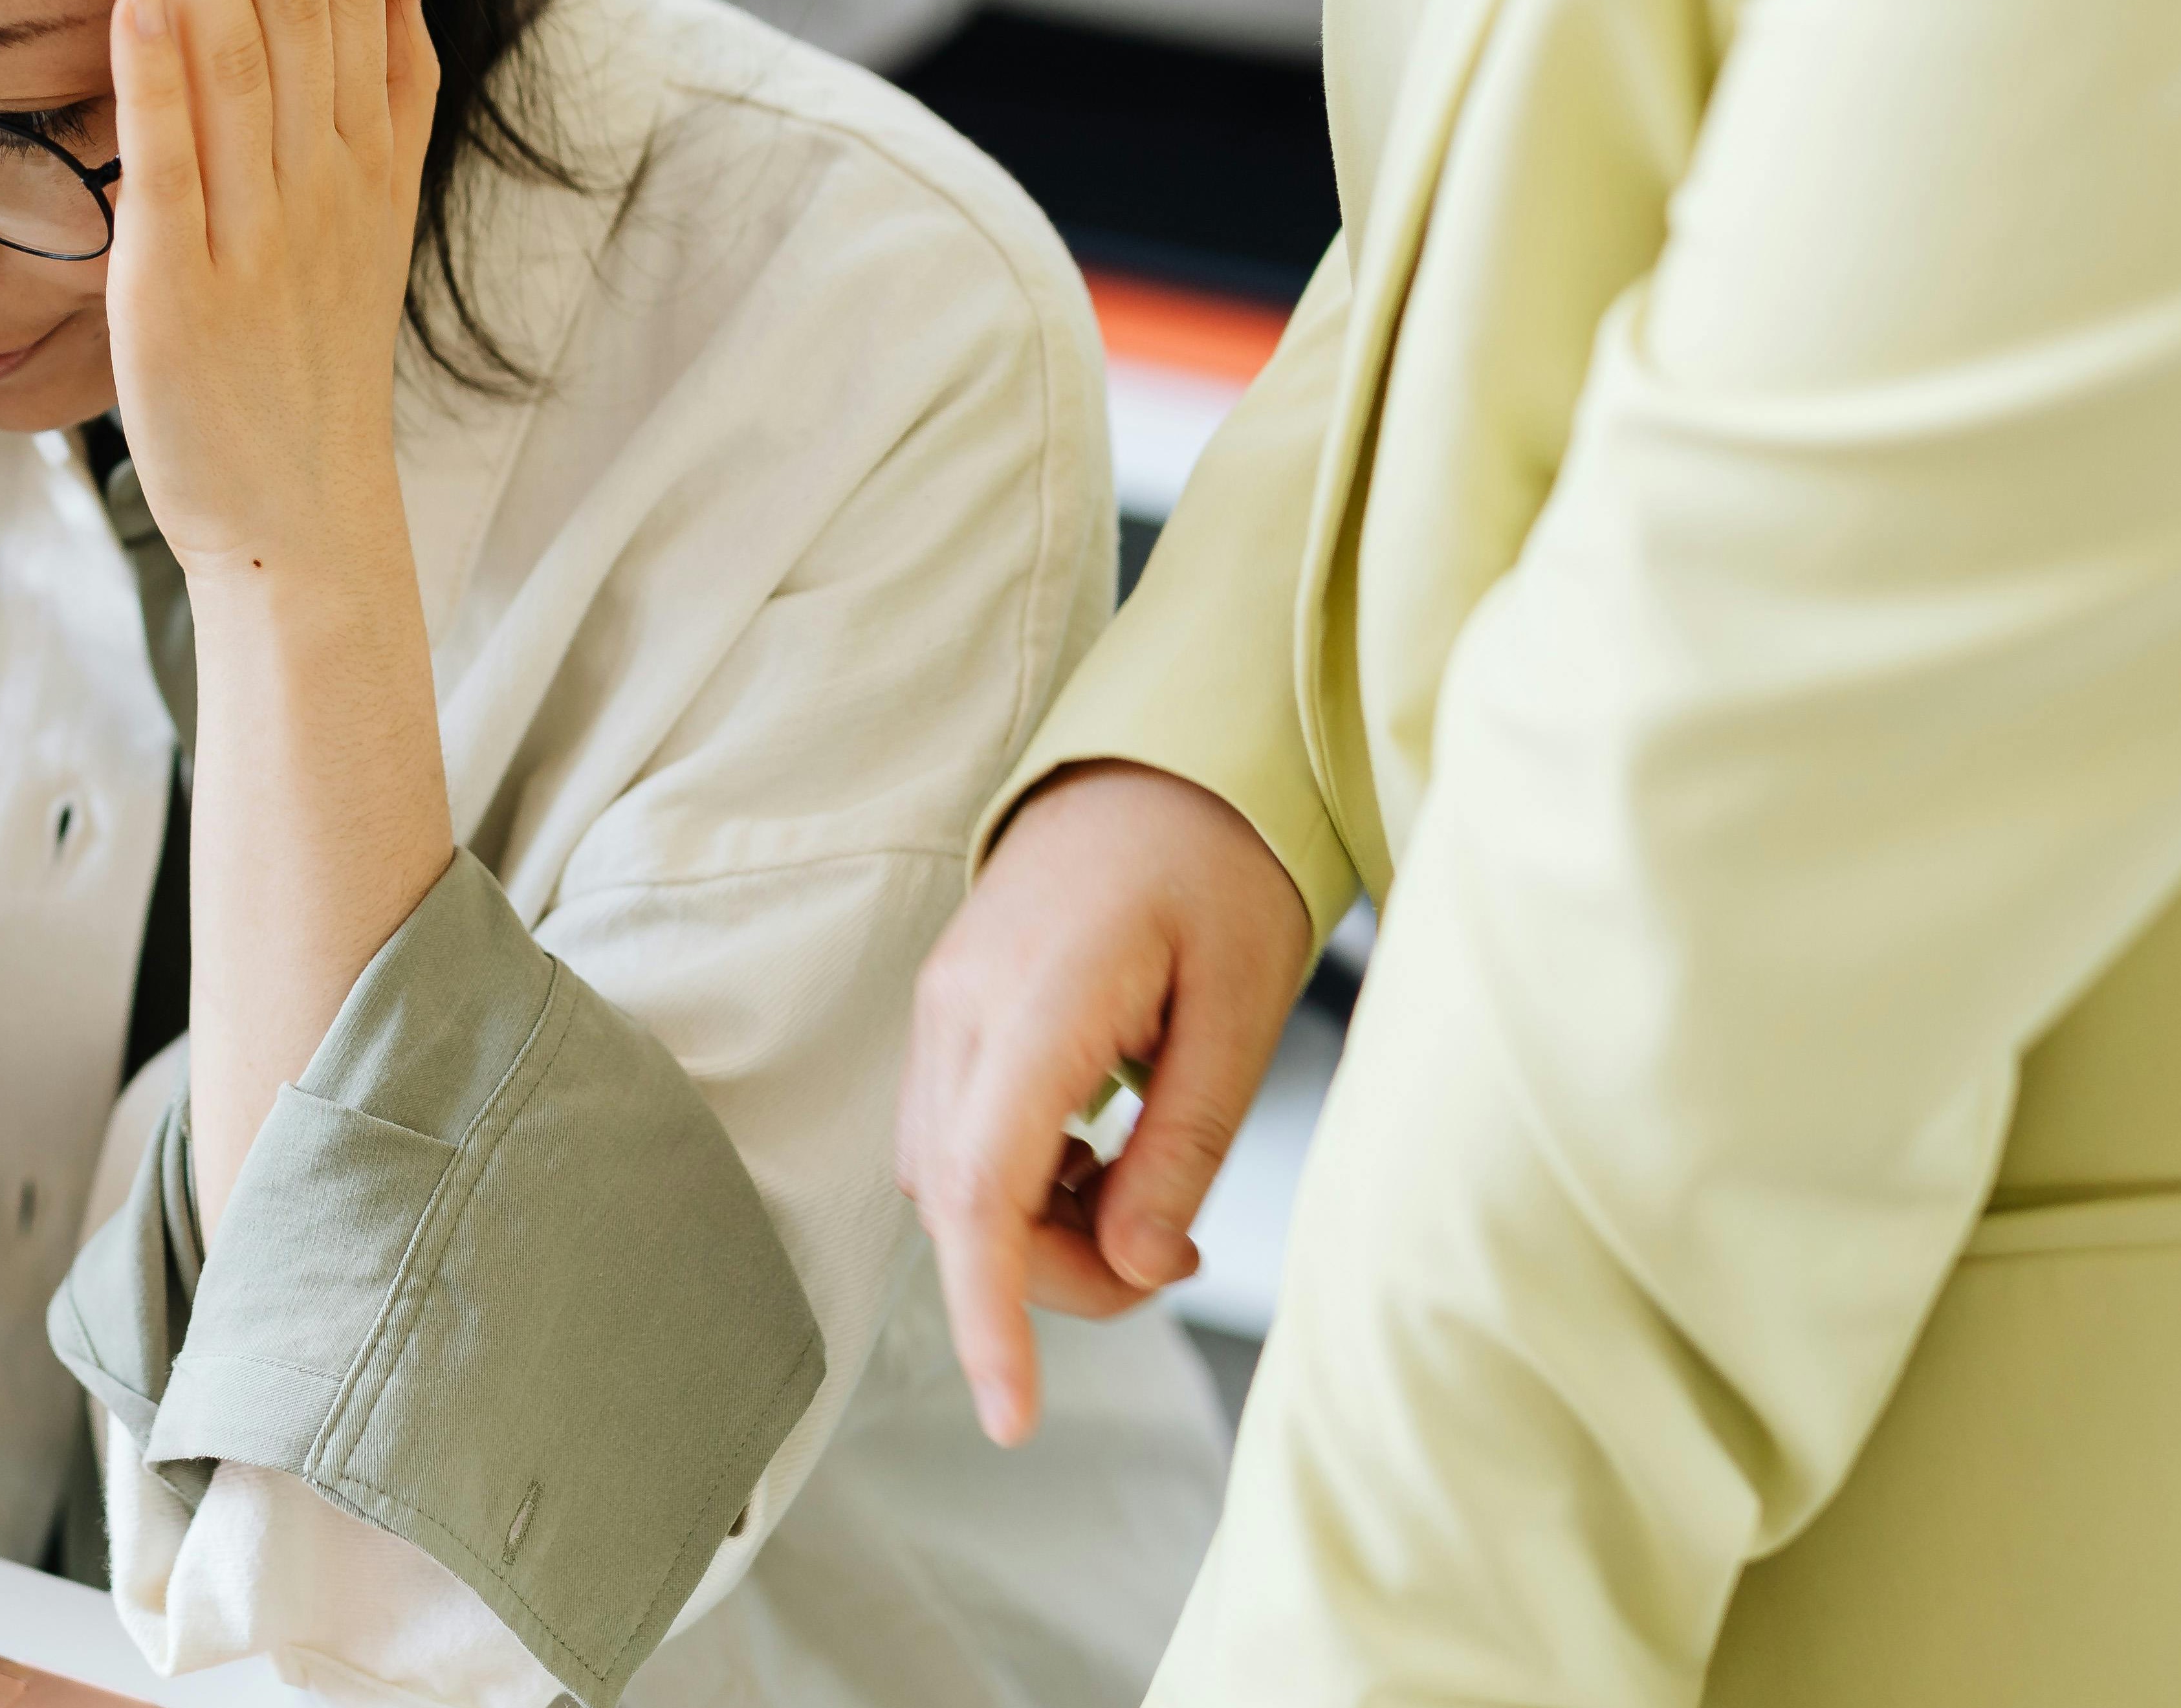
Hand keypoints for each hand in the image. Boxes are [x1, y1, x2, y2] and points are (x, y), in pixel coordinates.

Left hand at [111, 0, 459, 1225]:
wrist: (300, 518)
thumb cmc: (307, 368)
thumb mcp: (364, 220)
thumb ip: (382, 99)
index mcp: (362, 159)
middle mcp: (322, 180)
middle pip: (302, 1)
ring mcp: (256, 232)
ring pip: (240, 59)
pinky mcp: (183, 290)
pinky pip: (172, 169)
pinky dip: (157, 82)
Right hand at [899, 760, 1310, 1443]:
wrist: (1160, 765)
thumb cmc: (1216, 869)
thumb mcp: (1241, 1013)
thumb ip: (1182, 1149)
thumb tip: (1130, 1268)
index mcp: (1034, 1003)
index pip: (981, 1194)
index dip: (991, 1317)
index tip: (1014, 1415)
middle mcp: (957, 1012)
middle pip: (960, 1208)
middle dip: (1051, 1275)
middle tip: (1172, 1253)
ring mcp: (940, 1010)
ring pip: (946, 1183)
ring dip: (1032, 1230)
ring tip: (1142, 1198)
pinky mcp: (948, 1016)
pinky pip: (954, 1140)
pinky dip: (1015, 1185)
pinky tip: (1091, 1158)